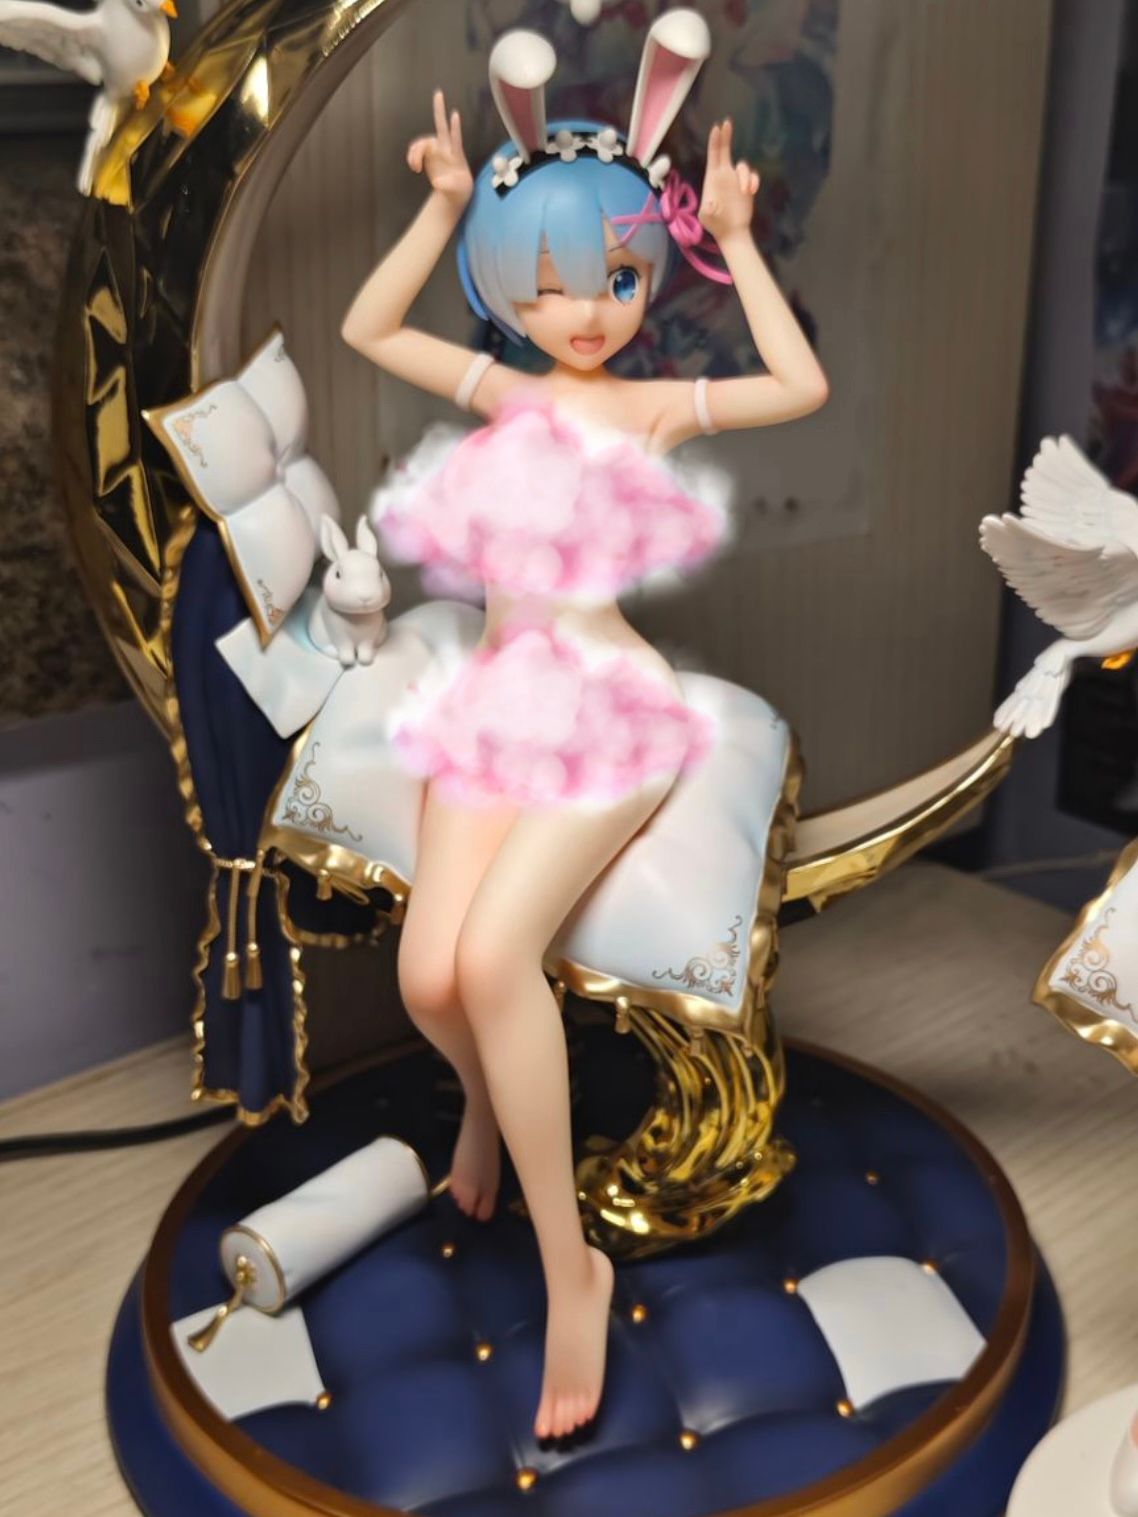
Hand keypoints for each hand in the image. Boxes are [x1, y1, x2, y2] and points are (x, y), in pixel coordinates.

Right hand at [407, 88, 472, 208]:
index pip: (456, 138)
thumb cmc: (459, 189)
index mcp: (456, 155)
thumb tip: (437, 183)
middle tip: (439, 93)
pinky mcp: (427, 155)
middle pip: (441, 126)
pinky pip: (416, 150)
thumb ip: (449, 185)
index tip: (455, 114)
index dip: (454, 127)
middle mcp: (445, 148)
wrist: (454, 192)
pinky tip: (414, 168)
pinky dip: (412, 157)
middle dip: (439, 109)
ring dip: (415, 153)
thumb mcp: (458, 190)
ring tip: (415, 167)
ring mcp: (436, 150)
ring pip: (422, 143)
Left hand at [699, 118, 758, 241]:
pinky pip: (753, 177)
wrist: (731, 233)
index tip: (717, 128)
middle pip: (725, 151)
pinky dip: (753, 182)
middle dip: (726, 137)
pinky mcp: (747, 187)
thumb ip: (707, 209)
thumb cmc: (716, 224)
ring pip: (744, 167)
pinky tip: (750, 192)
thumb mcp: (707, 218)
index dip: (715, 142)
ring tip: (745, 191)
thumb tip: (711, 203)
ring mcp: (736, 180)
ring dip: (746, 177)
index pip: (714, 156)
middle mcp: (724, 175)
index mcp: (712, 179)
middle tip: (727, 122)